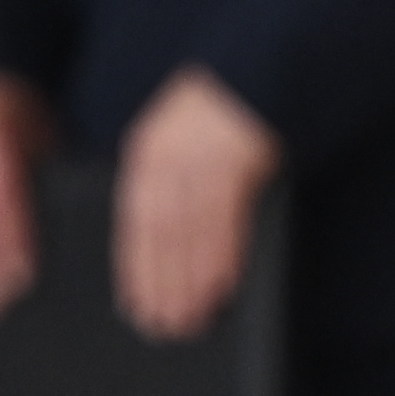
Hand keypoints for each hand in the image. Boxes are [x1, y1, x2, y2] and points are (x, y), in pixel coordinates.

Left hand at [111, 67, 281, 337]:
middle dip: (160, 285)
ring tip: (189, 319)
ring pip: (188, 235)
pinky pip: (225, 222)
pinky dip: (220, 258)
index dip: (135, 267)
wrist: (259, 68)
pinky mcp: (236, 163)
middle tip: (161, 327)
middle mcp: (168, 159)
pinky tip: (219, 288)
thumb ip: (166, 177)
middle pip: (159, 236)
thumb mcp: (179, 133)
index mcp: (147, 152)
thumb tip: (165, 231)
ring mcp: (201, 161)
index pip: (135, 222)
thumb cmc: (223, 108)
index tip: (134, 303)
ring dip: (188, 283)